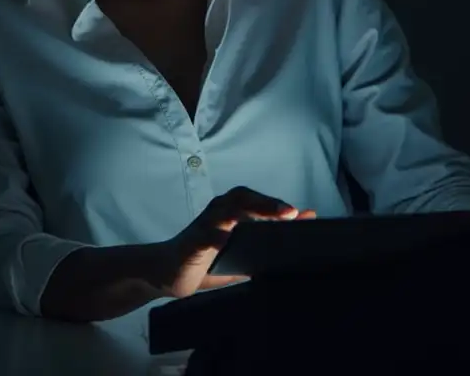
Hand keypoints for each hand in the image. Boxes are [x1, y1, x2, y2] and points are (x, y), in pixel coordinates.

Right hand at [155, 186, 315, 298]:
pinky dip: (219, 237)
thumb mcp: (242, 251)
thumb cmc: (206, 259)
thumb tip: (304, 225)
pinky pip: (206, 236)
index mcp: (229, 211)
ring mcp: (204, 225)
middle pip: (242, 197)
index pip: (255, 199)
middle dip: (267, 203)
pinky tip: (229, 242)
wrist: (165, 272)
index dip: (277, 204)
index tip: (303, 214)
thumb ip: (270, 239)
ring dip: (249, 213)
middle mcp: (217, 212)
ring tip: (270, 221)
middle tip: (291, 213)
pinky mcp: (193, 242)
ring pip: (226, 210)